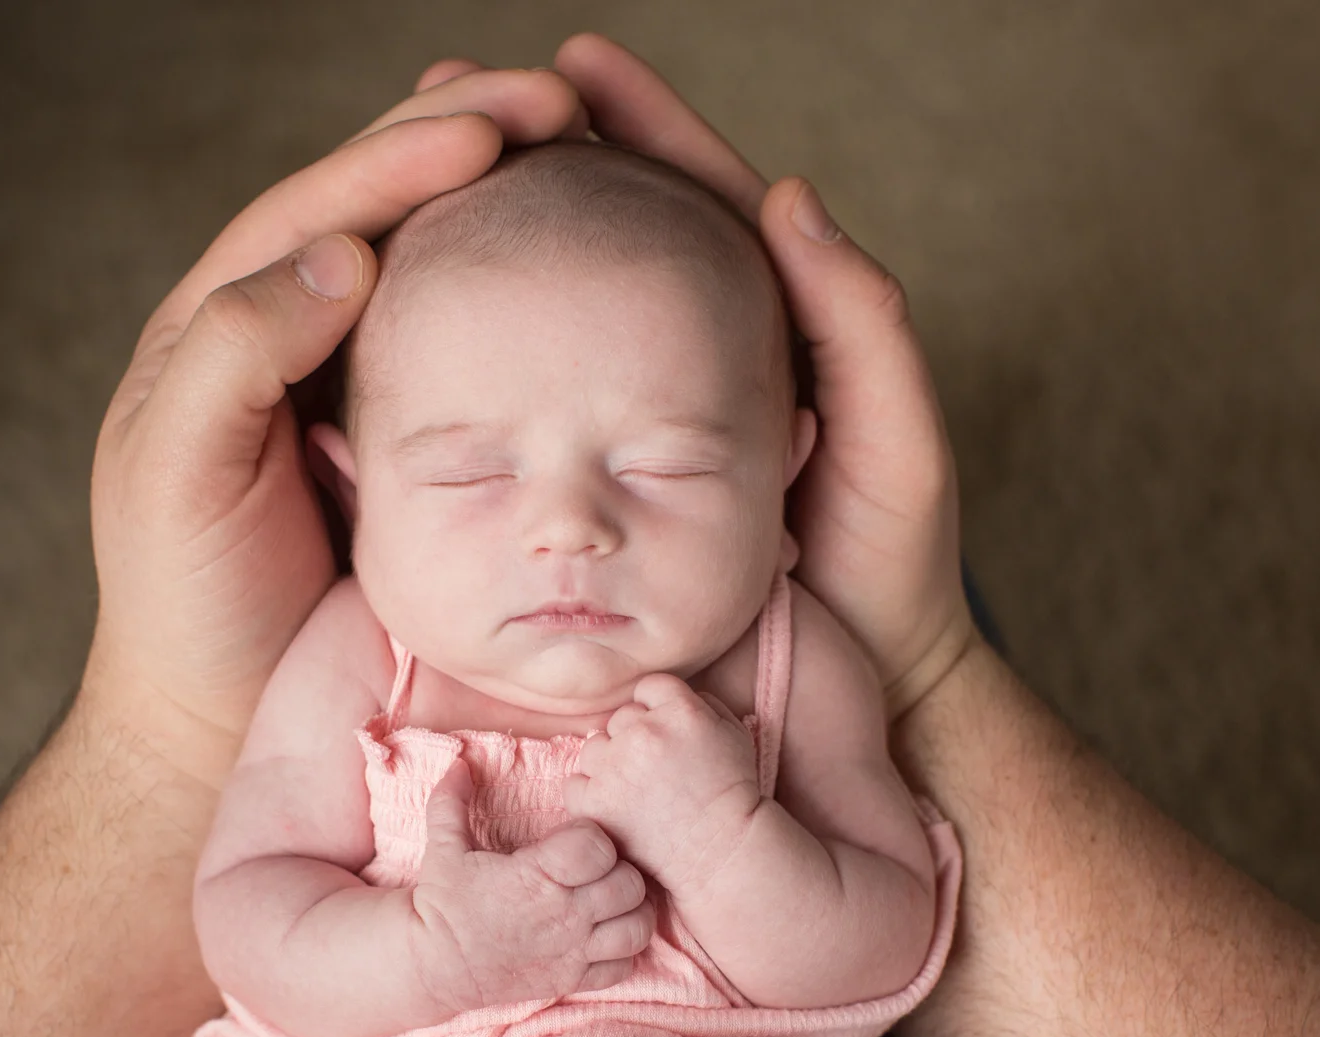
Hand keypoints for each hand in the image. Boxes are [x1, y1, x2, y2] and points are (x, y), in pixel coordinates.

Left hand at [78, 69, 588, 786]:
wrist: (220, 710)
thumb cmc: (190, 598)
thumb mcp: (180, 471)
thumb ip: (236, 355)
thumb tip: (341, 249)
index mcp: (228, 319)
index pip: (323, 208)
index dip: (406, 157)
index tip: (496, 126)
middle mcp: (295, 329)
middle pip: (384, 202)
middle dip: (470, 138)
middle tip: (563, 102)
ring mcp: (362, 379)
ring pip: (437, 258)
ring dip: (506, 196)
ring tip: (589, 147)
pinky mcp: (421, 438)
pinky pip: (477, 341)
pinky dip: (525, 291)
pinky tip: (585, 266)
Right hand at [411, 760, 655, 1013]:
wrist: (433, 968)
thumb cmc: (442, 905)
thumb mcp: (443, 847)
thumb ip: (452, 801)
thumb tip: (458, 763)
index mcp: (536, 876)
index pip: (598, 847)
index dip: (594, 837)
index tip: (575, 840)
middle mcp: (562, 915)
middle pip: (629, 885)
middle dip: (620, 870)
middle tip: (600, 869)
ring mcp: (571, 951)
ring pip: (636, 927)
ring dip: (632, 910)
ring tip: (612, 901)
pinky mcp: (571, 979)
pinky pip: (624, 966)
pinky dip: (624, 949)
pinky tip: (605, 934)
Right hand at [418, 38, 976, 720]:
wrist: (860, 691)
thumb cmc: (888, 572)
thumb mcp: (892, 442)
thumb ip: (859, 323)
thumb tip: (789, 196)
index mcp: (771, 325)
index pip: (700, 200)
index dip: (641, 126)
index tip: (574, 62)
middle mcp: (696, 359)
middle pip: (616, 233)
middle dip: (546, 161)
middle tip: (460, 93)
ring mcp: (644, 424)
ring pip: (567, 312)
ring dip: (503, 239)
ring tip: (428, 180)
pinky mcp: (609, 486)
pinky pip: (544, 408)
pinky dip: (491, 355)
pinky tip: (431, 318)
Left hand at [563, 674, 761, 893]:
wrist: (720, 851)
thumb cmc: (731, 793)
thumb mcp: (734, 734)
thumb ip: (701, 702)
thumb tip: (664, 696)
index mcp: (681, 711)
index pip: (648, 687)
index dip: (657, 710)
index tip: (667, 737)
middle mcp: (645, 733)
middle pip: (620, 718)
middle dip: (635, 740)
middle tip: (656, 772)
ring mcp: (615, 768)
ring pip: (594, 748)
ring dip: (610, 766)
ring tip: (638, 793)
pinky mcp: (594, 802)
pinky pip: (574, 784)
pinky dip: (590, 796)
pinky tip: (618, 809)